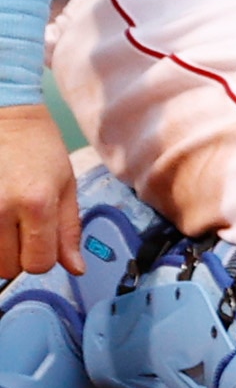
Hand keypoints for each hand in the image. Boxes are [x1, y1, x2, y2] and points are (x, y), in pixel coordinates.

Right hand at [0, 103, 77, 277]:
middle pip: (8, 268)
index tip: (39, 242)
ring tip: (4, 220)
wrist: (7, 118)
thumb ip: (69, 230)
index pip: (38, 264)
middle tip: (19, 227)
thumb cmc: (39, 149)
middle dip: (17, 255)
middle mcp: (1, 209)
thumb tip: (75, 269)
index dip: (41, 258)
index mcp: (37, 203)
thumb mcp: (65, 185)